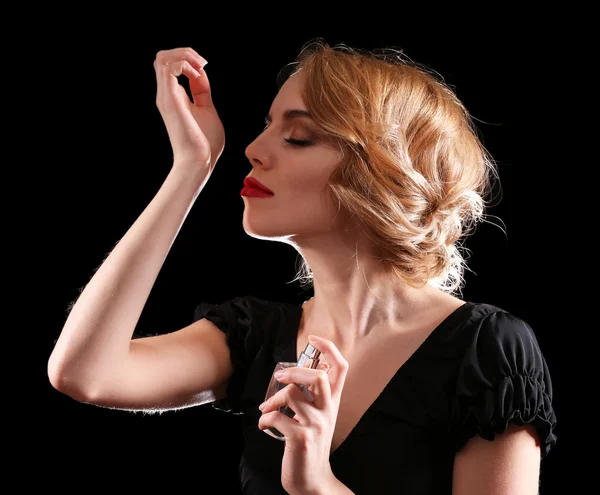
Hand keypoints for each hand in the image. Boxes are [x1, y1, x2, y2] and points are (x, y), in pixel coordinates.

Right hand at [153, 47, 224, 171]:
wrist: (199, 161)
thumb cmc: (205, 143)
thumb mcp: (207, 109)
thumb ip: (202, 92)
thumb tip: (200, 73)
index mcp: (174, 97)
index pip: (172, 66)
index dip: (189, 60)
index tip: (204, 69)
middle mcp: (166, 95)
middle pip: (163, 57)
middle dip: (184, 52)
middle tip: (202, 64)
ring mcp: (166, 97)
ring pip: (162, 58)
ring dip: (183, 55)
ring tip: (199, 66)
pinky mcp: (170, 99)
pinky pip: (168, 68)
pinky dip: (183, 64)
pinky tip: (195, 74)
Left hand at [258, 335, 349, 493]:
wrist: (312, 480)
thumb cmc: (311, 443)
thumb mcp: (318, 416)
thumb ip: (312, 395)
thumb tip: (296, 372)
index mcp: (332, 402)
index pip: (340, 368)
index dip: (328, 348)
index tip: (313, 338)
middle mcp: (327, 411)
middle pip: (318, 376)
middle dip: (295, 371)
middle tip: (280, 377)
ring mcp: (315, 425)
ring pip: (292, 394)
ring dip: (273, 400)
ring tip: (266, 409)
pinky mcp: (300, 439)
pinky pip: (277, 417)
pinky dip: (266, 418)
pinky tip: (264, 425)